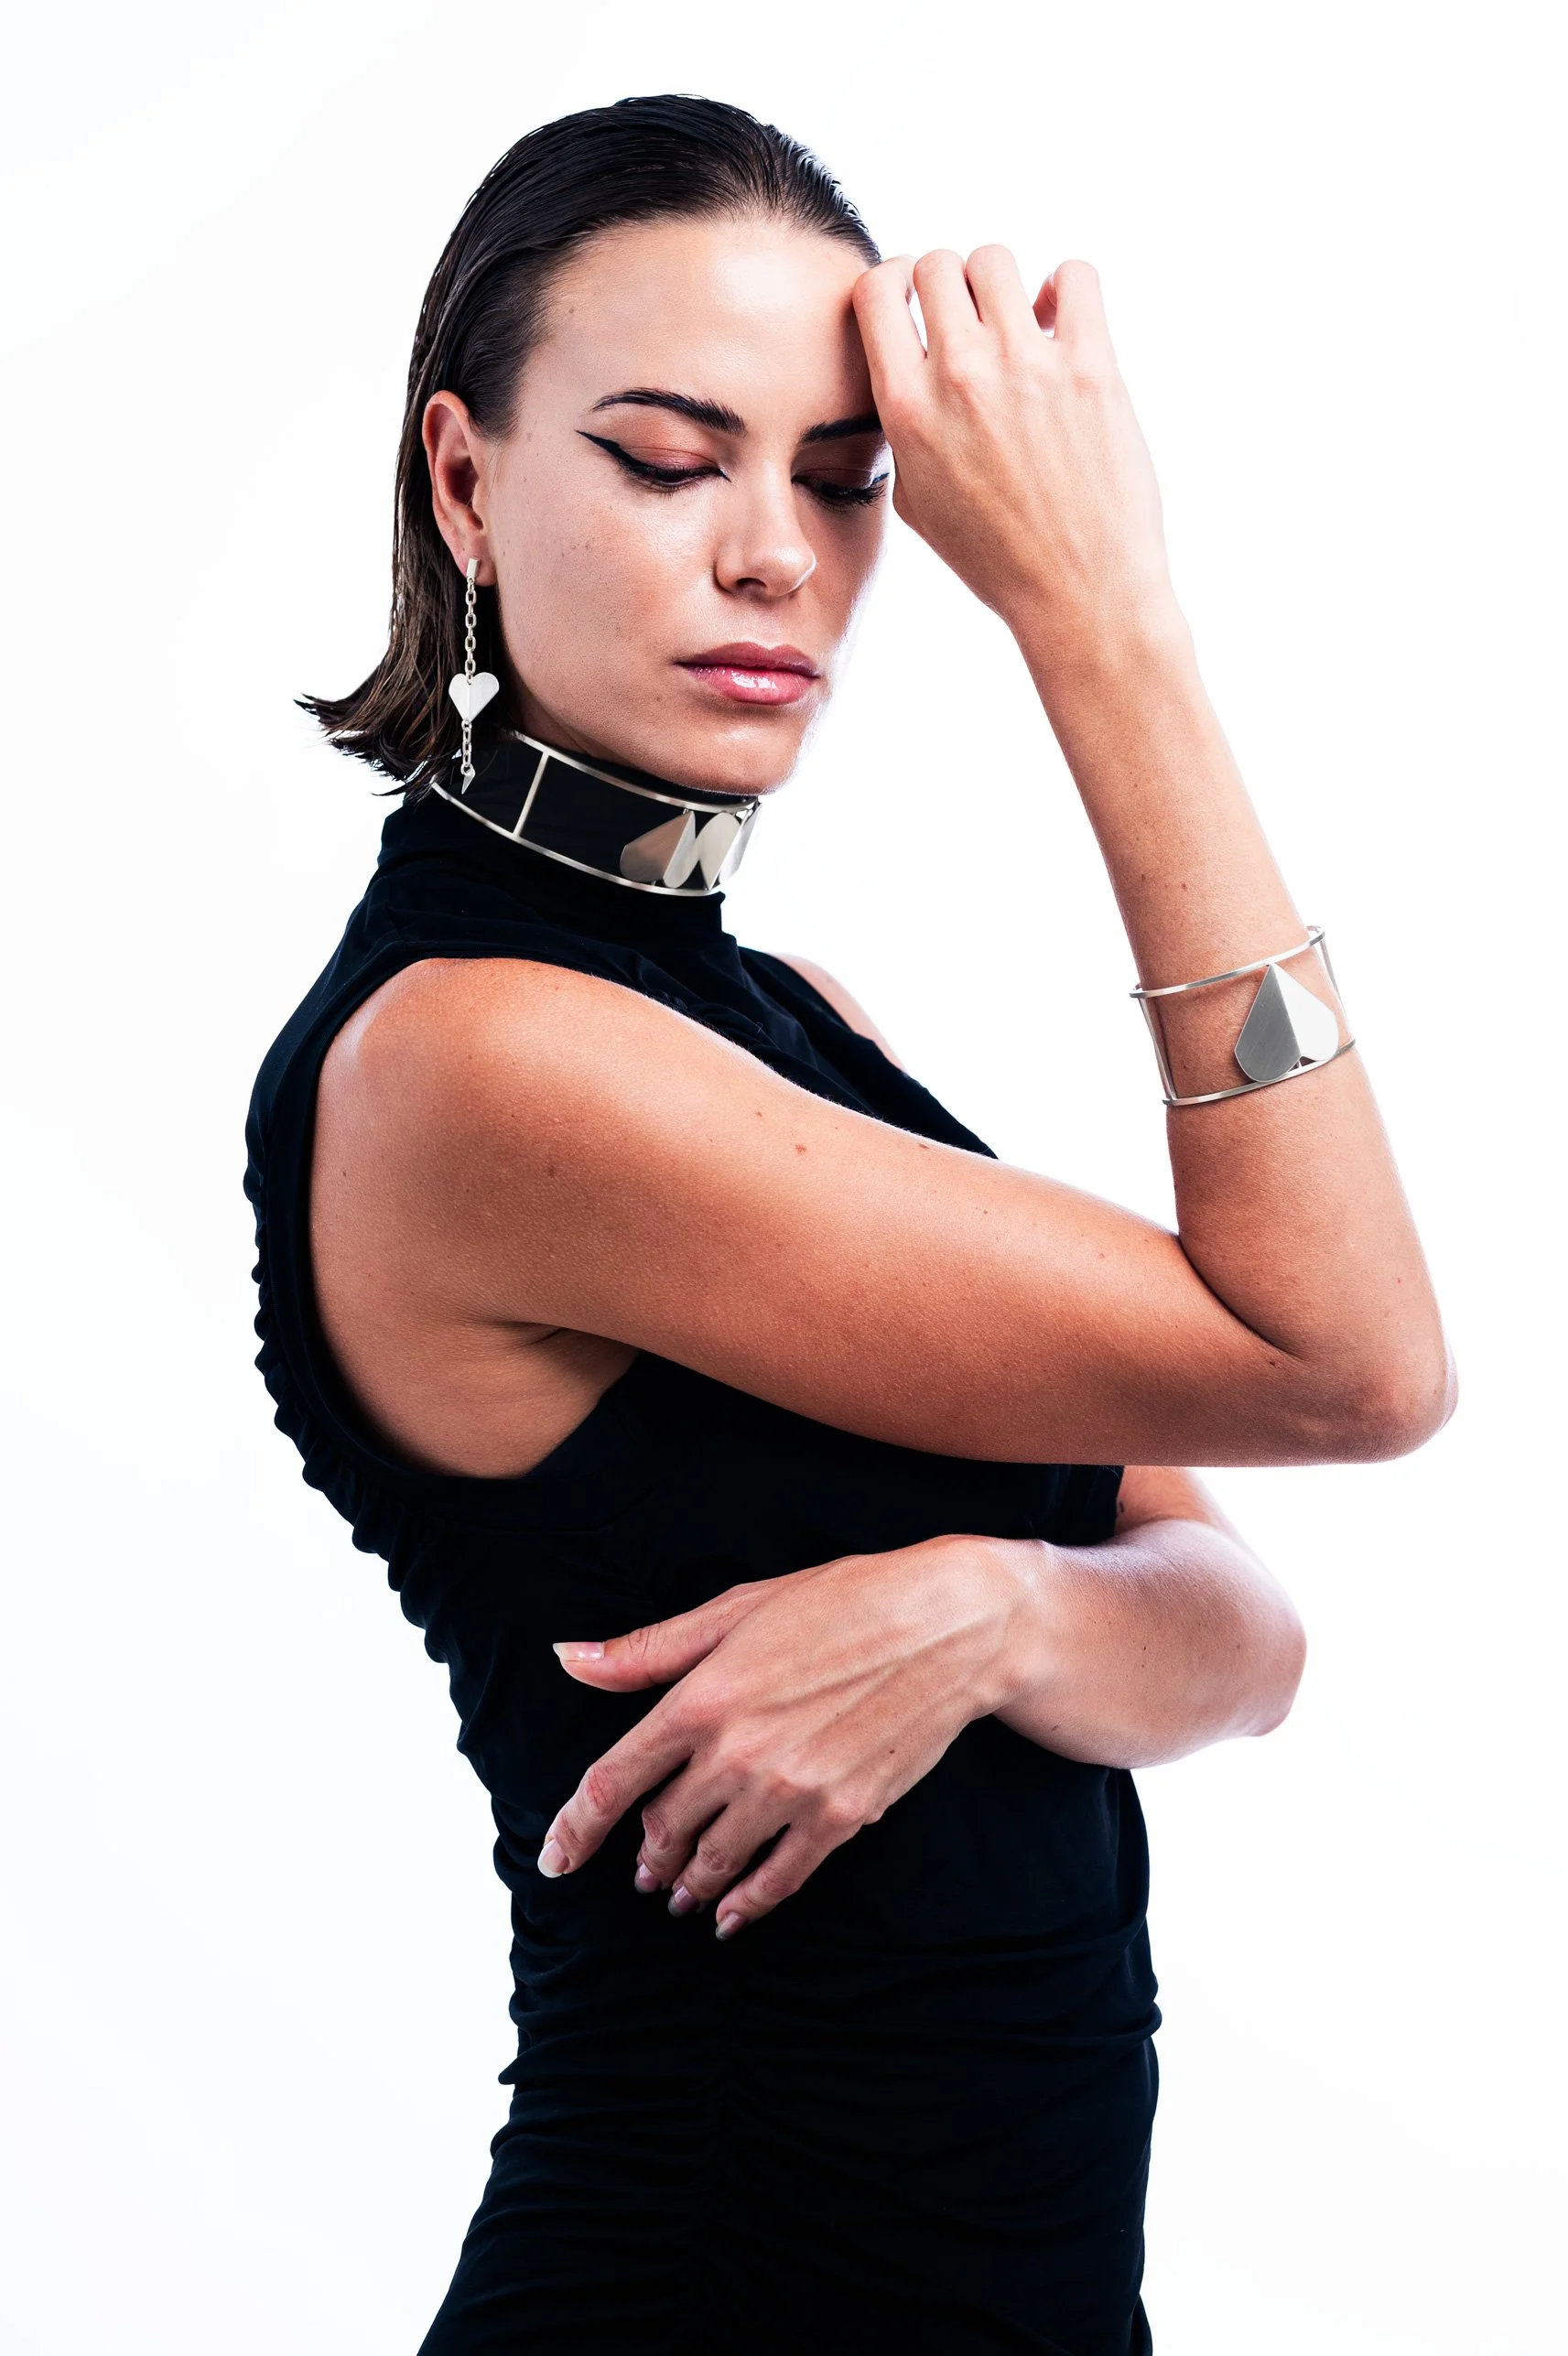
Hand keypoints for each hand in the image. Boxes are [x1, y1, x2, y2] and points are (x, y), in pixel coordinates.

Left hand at [539, 1536, 1042, 1937]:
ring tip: (677, 1893)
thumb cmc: (841, 1601)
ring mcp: (792, 1791)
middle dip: (644, 1854)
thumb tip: (571, 1661)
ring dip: (687, 1884)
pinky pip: (779, 1879)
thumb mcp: (737, 1608)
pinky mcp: (842, 1816)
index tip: (554, 1859)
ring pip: (714, 1861)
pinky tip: (730, 1915)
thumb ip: (649, 1650)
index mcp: (704, 1697)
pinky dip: (747, 1905)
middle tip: (641, 1867)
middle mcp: (739, 1753)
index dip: (575, 1828)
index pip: (613, 1780)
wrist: (949, 1625)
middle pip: (663, 1827)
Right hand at [852, 248, 1176, 655]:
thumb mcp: (917, 501)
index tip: (912, 302)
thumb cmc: (997, 559)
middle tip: (970, 319)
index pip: (875, 289)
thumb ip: (903, 429)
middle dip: (948, 283)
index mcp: (907, 410)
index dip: (893, 283)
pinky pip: (1074, 275)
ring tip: (1019, 326)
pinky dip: (1066, 288)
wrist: (1079, 595)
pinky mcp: (1091, 366)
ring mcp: (1028, 365)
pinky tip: (1063, 327)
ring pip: (997, 260)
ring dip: (1003, 285)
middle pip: (938, 264)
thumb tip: (906, 374)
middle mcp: (961, 376)